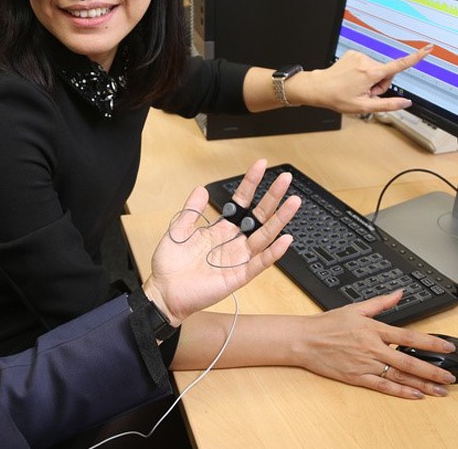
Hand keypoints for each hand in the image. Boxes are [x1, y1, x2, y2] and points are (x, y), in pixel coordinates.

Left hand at [143, 159, 297, 325]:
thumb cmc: (169, 265)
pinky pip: (259, 263)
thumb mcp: (177, 230)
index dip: (251, 183)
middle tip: (286, 179)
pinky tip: (285, 240)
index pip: (241, 202)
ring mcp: (238, 259)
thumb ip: (191, 210)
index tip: (261, 165)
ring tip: (293, 202)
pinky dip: (273, 253)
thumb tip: (200, 188)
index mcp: (220, 229)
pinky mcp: (238, 277)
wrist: (163, 292)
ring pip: (265, 236)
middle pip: (259, 216)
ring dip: (280, 220)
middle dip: (273, 197)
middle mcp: (233, 242)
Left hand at [294, 45, 431, 114]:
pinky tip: (352, 79)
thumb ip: (387, 105)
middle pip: (386, 73)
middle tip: (365, 93)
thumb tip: (405, 103)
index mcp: (371, 73)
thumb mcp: (364, 106)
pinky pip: (367, 65)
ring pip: (376, 70)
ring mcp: (359, 56)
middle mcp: (366, 61)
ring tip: (356, 87)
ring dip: (371, 80)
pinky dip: (363, 73)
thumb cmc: (338, 97)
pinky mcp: (354, 54)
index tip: (427, 49)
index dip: (415, 57)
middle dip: (380, 85)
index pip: (398, 65)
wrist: (319, 87)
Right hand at [294, 291, 457, 398]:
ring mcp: (365, 364)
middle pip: (409, 362)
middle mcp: (372, 348)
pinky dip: (400, 392)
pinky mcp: (357, 377)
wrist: (304, 340)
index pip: (409, 337)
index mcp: (374, 329)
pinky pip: (383, 387)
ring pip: (399, 377)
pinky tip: (415, 395)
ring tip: (439, 390)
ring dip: (422, 384)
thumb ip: (381, 302)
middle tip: (450, 377)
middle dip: (432, 370)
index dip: (431, 343)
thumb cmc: (327, 324)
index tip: (447, 348)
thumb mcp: (355, 308)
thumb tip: (399, 293)